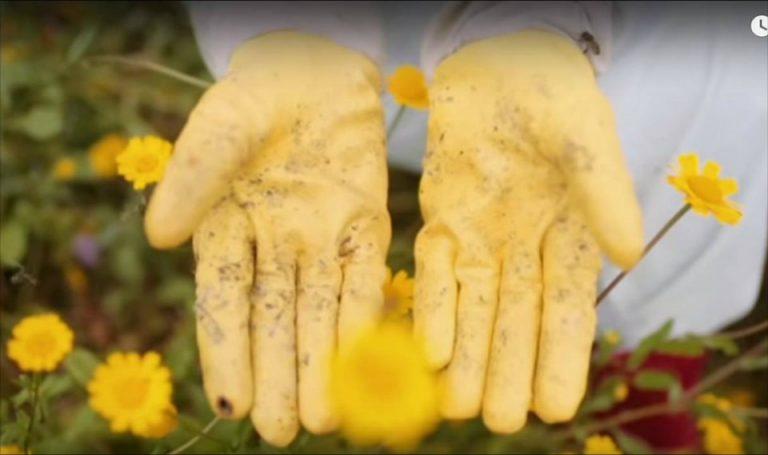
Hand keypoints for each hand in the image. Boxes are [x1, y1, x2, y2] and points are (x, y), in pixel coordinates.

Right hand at [144, 32, 389, 445]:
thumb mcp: (217, 130)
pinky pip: (362, 279)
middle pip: (274, 321)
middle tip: (282, 432)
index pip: (222, 304)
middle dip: (278, 376)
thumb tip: (158, 237)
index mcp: (224, 232)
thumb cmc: (253, 98)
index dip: (226, 355)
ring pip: (318, 312)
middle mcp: (272, 247)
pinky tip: (360, 363)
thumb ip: (191, 179)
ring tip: (319, 420)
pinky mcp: (362, 226)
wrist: (314, 69)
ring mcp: (319, 239)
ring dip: (320, 365)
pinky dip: (360, 320)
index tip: (230, 406)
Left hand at [413, 31, 643, 432]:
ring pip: (474, 307)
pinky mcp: (442, 220)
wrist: (497, 62)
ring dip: (466, 356)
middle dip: (507, 370)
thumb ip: (603, 191)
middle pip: (516, 319)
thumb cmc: (551, 93)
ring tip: (459, 408)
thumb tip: (629, 258)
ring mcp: (481, 235)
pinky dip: (433, 310)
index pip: (567, 307)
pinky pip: (437, 272)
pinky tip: (427, 352)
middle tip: (500, 422)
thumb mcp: (582, 134)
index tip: (555, 408)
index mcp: (571, 233)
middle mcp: (525, 246)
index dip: (561, 357)